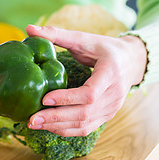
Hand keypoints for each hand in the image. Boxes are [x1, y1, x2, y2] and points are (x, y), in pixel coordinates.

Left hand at [26, 25, 146, 136]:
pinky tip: (48, 126)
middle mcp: (114, 95)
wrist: (131, 61)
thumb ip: (56, 34)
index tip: (44, 99)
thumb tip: (29, 29)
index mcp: (110, 74)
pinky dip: (66, 130)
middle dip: (56, 118)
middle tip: (32, 119)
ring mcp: (111, 109)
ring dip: (58, 126)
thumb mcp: (83, 38)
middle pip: (84, 113)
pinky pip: (85, 128)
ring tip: (34, 124)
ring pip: (84, 124)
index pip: (89, 93)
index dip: (66, 98)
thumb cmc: (104, 48)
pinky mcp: (105, 116)